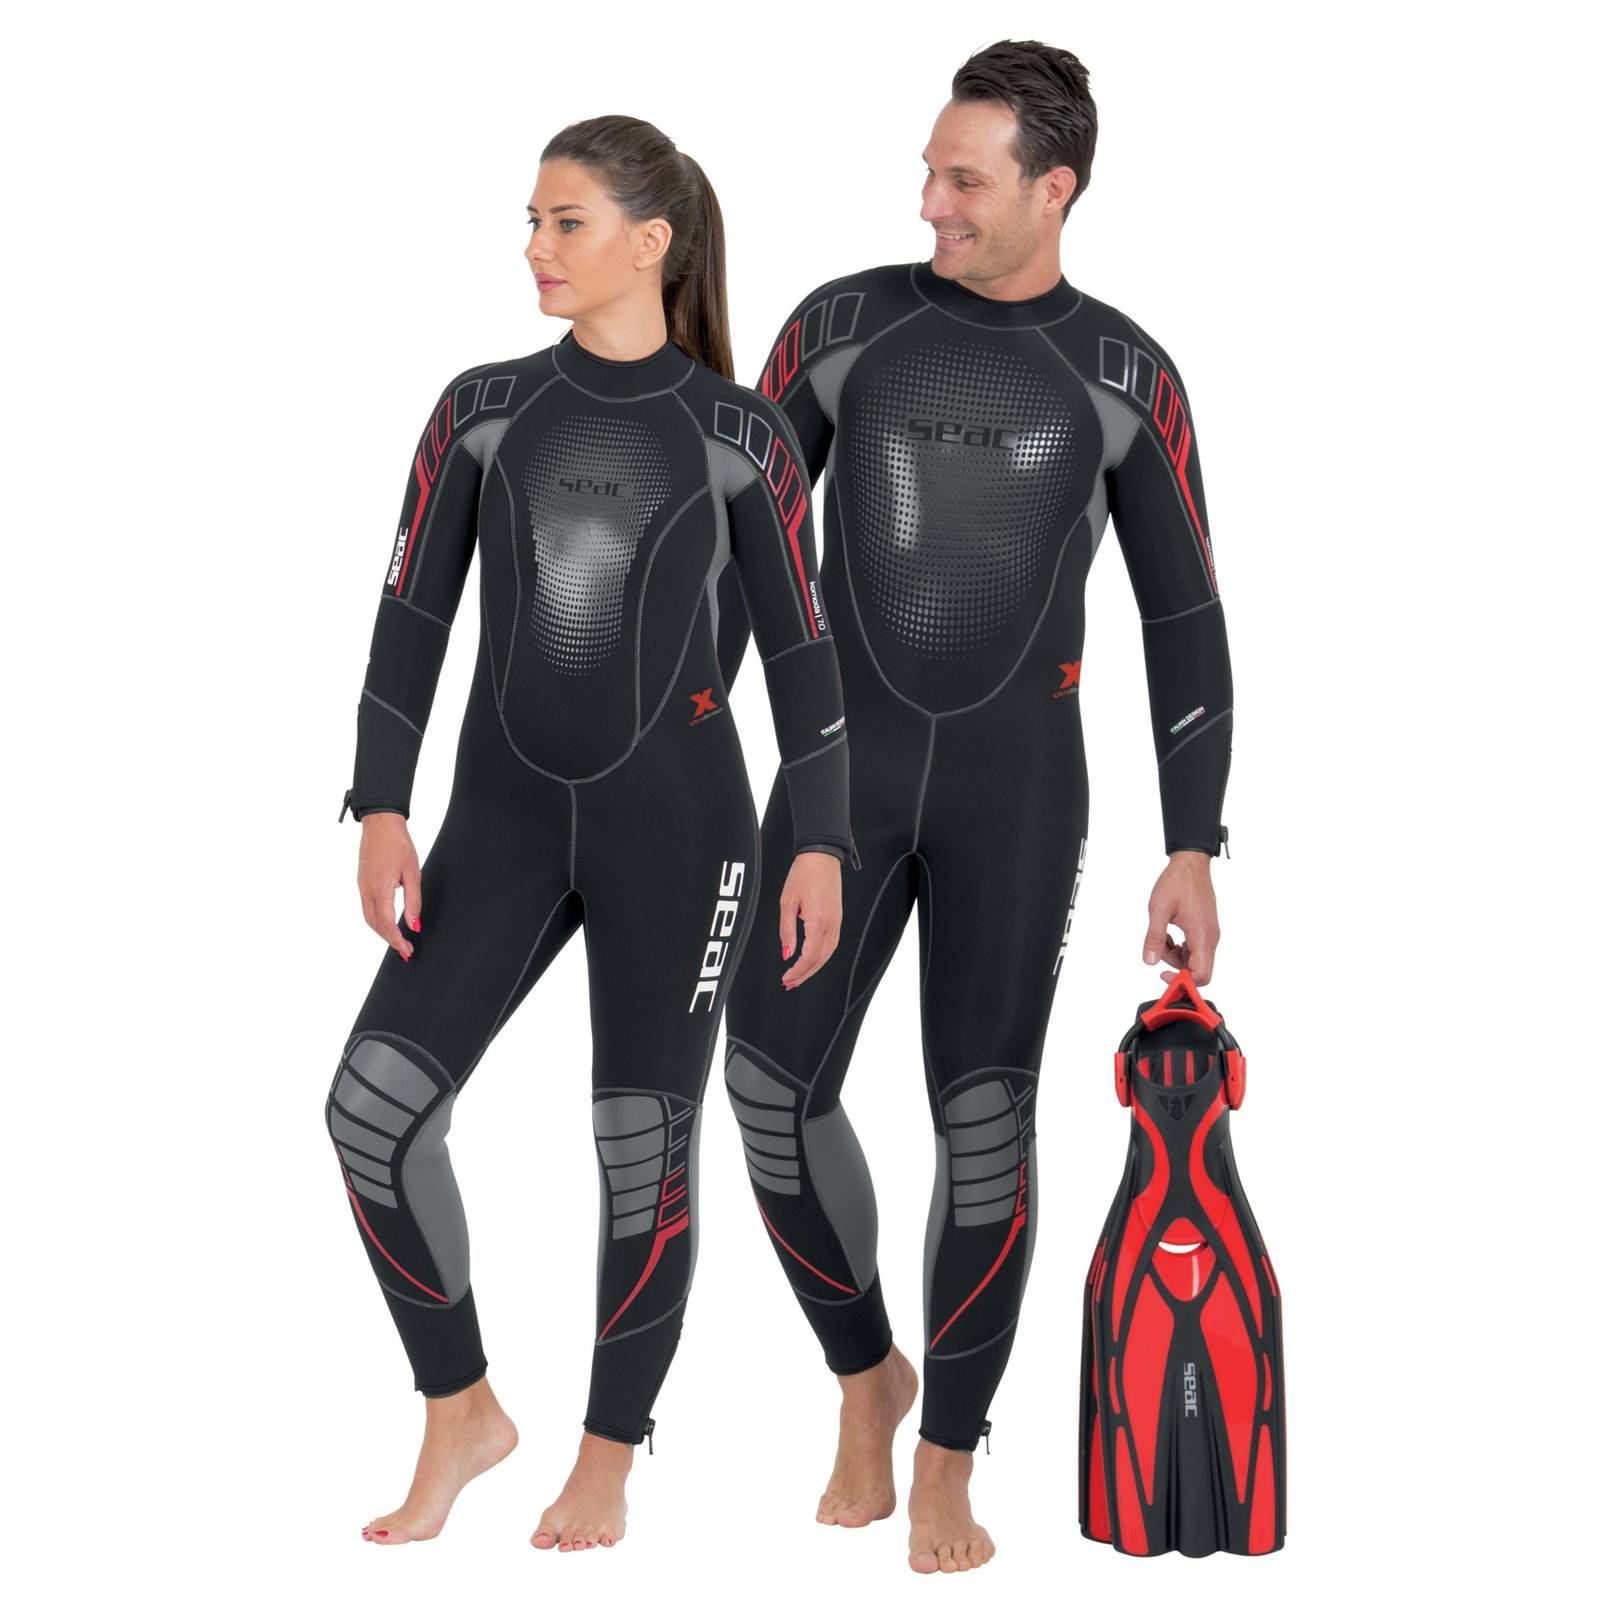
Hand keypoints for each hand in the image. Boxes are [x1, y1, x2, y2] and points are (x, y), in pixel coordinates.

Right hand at [358, 813, 421, 959]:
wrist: (380, 824)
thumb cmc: (398, 844)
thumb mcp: (413, 873)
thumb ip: (413, 901)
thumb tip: (414, 924)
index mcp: (380, 889)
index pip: (387, 924)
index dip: (397, 940)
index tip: (407, 950)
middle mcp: (367, 890)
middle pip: (375, 925)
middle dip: (390, 940)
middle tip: (405, 951)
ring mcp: (362, 887)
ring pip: (369, 918)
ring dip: (382, 933)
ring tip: (398, 941)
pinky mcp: (362, 883)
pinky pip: (367, 908)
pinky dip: (377, 921)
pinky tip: (387, 923)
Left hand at [779, 850, 843, 987]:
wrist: (821, 857)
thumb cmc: (803, 875)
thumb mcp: (787, 902)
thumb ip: (787, 931)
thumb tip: (787, 954)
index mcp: (818, 922)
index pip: (809, 956)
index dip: (797, 971)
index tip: (786, 978)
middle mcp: (831, 925)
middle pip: (820, 960)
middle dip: (804, 975)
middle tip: (789, 983)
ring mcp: (836, 922)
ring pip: (827, 954)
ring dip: (813, 968)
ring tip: (798, 976)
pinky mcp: (837, 918)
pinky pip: (831, 944)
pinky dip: (821, 957)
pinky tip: (811, 960)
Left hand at [1143, 851, 1218, 983]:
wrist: (1191, 864)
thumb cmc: (1177, 882)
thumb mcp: (1158, 909)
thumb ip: (1154, 937)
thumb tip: (1149, 961)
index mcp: (1201, 934)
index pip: (1201, 974)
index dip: (1183, 981)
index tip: (1164, 974)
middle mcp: (1210, 937)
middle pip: (1199, 970)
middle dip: (1177, 967)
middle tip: (1159, 950)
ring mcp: (1210, 934)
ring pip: (1195, 960)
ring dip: (1175, 956)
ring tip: (1161, 937)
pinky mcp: (1206, 930)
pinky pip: (1194, 949)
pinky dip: (1180, 948)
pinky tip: (1169, 935)